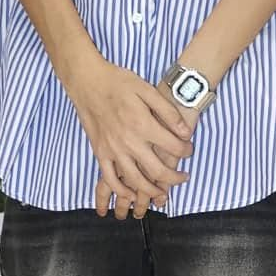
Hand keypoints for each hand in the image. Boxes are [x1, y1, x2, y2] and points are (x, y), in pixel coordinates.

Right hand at [64, 56, 193, 219]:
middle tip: (183, 177)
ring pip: (135, 181)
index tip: (189, 150)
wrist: (87, 81)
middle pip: (157, 171)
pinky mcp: (99, 153)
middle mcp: (128, 141)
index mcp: (143, 124)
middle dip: (174, 178)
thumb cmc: (118, 82)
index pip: (173, 147)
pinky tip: (131, 195)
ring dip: (151, 191)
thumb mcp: (147, 90)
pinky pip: (109, 179)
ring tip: (162, 192)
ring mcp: (112, 150)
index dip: (186, 151)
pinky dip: (121, 191)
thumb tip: (186, 132)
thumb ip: (168, 112)